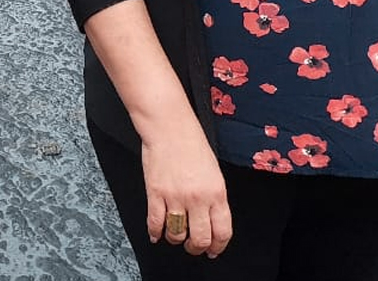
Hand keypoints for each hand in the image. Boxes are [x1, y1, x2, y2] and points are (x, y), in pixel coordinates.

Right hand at [139, 118, 232, 257]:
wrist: (169, 127)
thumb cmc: (191, 143)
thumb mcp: (214, 172)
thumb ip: (214, 198)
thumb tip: (211, 220)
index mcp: (217, 193)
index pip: (222, 231)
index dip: (218, 247)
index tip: (213, 251)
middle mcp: (198, 198)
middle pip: (200, 238)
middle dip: (197, 248)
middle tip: (193, 247)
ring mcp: (176, 197)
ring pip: (177, 234)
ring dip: (176, 240)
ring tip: (175, 236)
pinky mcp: (156, 193)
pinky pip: (155, 222)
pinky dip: (155, 232)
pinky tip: (156, 234)